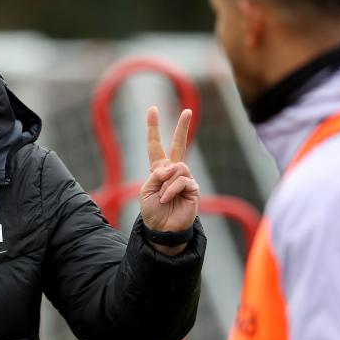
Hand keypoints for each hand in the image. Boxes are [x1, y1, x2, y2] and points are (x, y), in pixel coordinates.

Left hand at [140, 107, 199, 251]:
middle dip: (183, 127)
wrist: (162, 229)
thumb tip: (173, 167)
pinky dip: (172, 190)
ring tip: (164, 196)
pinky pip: (182, 180)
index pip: (156, 146)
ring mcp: (185, 178)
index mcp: (158, 170)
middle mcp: (173, 171)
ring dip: (167, 182)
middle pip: (179, 144)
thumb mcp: (146, 190)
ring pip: (178, 167)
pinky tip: (168, 199)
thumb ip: (156, 174)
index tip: (153, 110)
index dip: (154, 129)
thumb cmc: (152, 211)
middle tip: (187, 110)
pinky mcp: (193, 188)